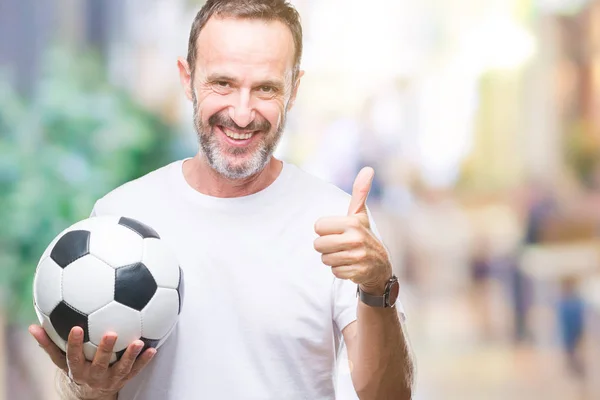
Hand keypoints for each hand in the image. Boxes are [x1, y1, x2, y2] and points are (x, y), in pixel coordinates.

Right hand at [29, 325, 155, 397]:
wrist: (92, 392)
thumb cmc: (76, 366)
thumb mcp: (60, 359)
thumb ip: (49, 343)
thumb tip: (32, 327)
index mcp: (77, 370)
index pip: (72, 357)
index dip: (74, 344)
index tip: (76, 327)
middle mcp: (93, 376)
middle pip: (99, 364)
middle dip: (105, 350)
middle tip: (112, 333)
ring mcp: (110, 379)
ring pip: (121, 369)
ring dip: (131, 356)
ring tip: (138, 342)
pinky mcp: (124, 379)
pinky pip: (136, 370)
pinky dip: (145, 360)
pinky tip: (152, 348)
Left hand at [314, 167, 392, 293]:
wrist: (380, 265)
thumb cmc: (364, 235)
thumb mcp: (360, 214)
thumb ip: (360, 191)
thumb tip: (368, 169)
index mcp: (352, 223)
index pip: (318, 227)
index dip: (325, 231)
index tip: (338, 232)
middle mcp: (356, 239)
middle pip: (318, 245)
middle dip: (326, 247)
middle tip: (340, 245)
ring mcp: (357, 257)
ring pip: (325, 259)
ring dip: (333, 259)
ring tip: (346, 255)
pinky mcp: (357, 272)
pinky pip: (334, 272)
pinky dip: (340, 270)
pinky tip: (350, 265)